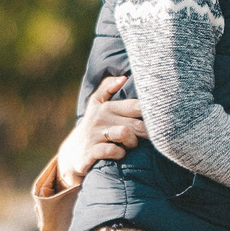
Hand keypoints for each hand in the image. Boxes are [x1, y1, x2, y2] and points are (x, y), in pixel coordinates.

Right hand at [55, 75, 145, 189]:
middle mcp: (101, 119)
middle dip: (145, 132)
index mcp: (107, 107)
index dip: (150, 112)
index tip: (157, 119)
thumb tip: (123, 77)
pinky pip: (111, 150)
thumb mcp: (95, 104)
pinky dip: (119, 153)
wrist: (72, 152)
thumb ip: (107, 87)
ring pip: (124, 133)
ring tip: (131, 145)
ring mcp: (95, 135)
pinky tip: (120, 153)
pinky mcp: (90, 151)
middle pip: (135, 123)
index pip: (135, 105)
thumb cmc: (92, 126)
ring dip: (133, 142)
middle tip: (146, 138)